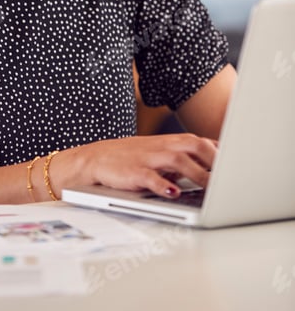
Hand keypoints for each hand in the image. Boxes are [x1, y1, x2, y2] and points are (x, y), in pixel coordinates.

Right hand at [76, 134, 216, 197]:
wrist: (97, 158)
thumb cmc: (133, 158)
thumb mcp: (161, 154)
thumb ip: (185, 159)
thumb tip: (215, 168)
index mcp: (171, 141)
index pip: (202, 142)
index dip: (221, 152)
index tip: (237, 165)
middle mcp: (163, 146)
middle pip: (194, 145)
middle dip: (213, 159)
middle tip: (228, 177)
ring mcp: (148, 158)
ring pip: (177, 160)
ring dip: (196, 173)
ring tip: (210, 187)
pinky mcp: (134, 172)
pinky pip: (150, 177)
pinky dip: (163, 184)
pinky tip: (173, 192)